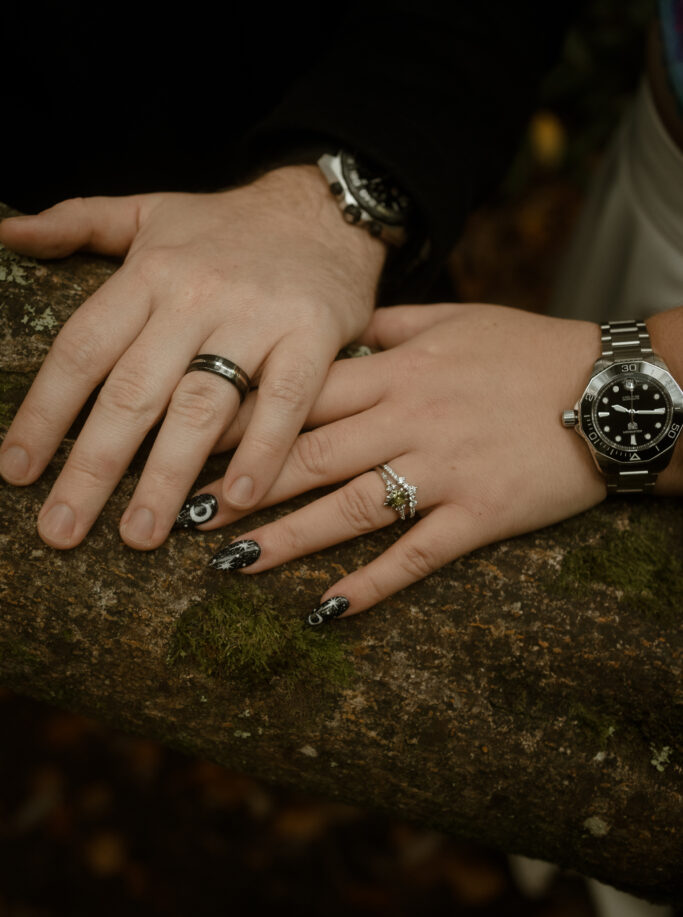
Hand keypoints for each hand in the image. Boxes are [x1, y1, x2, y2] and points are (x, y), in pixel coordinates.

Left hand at [0, 166, 384, 548]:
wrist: (324, 209)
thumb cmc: (228, 226)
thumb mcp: (148, 211)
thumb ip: (78, 223)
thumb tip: (7, 234)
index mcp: (148, 272)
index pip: (83, 350)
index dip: (45, 413)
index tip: (16, 472)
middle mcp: (195, 295)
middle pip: (133, 391)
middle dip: (93, 468)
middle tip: (62, 531)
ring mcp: (257, 317)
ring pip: (202, 406)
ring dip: (167, 477)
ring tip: (140, 534)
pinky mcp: (312, 335)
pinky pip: (282, 403)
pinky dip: (261, 452)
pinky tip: (237, 501)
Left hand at [185, 303, 609, 618]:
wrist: (611, 390)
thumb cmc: (531, 350)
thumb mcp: (457, 319)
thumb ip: (390, 326)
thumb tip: (339, 328)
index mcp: (397, 371)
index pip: (301, 394)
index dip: (241, 418)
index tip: (187, 437)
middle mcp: (409, 420)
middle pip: (309, 455)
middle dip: (242, 486)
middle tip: (183, 514)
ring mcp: (442, 471)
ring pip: (349, 509)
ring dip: (285, 540)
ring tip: (228, 564)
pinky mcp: (478, 515)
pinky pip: (415, 556)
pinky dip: (370, 585)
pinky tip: (325, 612)